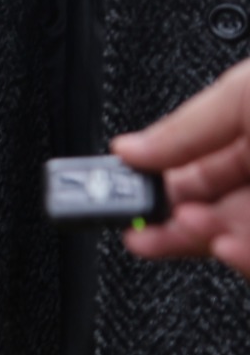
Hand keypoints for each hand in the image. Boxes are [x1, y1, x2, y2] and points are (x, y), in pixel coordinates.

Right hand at [116, 62, 249, 277]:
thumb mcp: (243, 94)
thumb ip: (185, 125)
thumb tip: (129, 149)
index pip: (196, 173)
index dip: (154, 185)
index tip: (118, 195)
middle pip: (210, 214)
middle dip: (171, 224)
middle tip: (138, 229)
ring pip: (233, 241)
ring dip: (202, 242)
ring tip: (187, 230)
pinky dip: (240, 261)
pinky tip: (225, 249)